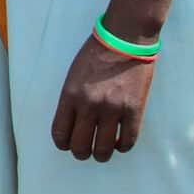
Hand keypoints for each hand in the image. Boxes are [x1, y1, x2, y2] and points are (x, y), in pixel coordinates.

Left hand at [50, 30, 153, 160]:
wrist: (124, 39)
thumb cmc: (96, 55)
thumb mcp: (73, 76)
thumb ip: (71, 100)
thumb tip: (73, 125)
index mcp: (70, 95)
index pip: (60, 133)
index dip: (63, 144)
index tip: (67, 145)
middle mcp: (89, 105)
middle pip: (80, 146)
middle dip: (81, 153)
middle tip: (85, 151)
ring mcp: (113, 108)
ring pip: (103, 149)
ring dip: (101, 154)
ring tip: (103, 150)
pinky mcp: (134, 109)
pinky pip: (128, 140)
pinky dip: (122, 146)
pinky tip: (120, 142)